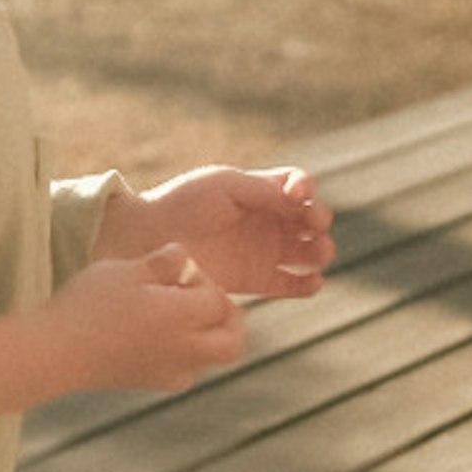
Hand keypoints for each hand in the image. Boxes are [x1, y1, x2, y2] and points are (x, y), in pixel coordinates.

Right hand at [51, 245, 246, 396]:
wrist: (54, 352)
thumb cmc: (88, 305)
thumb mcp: (127, 270)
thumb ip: (166, 261)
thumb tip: (187, 258)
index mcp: (181, 318)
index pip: (218, 300)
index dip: (202, 280)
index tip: (176, 272)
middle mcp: (184, 350)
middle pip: (232, 341)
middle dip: (227, 317)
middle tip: (203, 298)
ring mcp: (170, 372)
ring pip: (211, 357)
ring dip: (205, 334)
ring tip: (172, 313)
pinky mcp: (152, 384)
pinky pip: (186, 369)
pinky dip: (183, 351)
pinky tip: (154, 334)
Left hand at [99, 165, 337, 301]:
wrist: (150, 239)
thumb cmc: (184, 203)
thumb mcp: (224, 185)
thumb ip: (264, 190)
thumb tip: (301, 200)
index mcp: (260, 191)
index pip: (299, 187)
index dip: (307, 189)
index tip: (299, 196)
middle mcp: (267, 220)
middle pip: (312, 220)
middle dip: (320, 221)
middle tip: (312, 227)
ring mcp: (264, 251)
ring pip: (310, 252)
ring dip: (321, 252)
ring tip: (315, 254)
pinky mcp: (257, 280)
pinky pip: (294, 285)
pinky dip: (309, 285)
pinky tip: (310, 282)